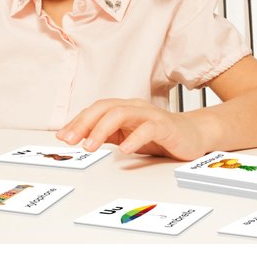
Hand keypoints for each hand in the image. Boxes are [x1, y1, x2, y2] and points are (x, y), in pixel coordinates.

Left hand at [56, 98, 207, 161]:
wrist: (194, 135)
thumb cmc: (158, 136)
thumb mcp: (127, 136)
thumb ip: (107, 136)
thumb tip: (80, 140)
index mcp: (122, 109)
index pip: (94, 110)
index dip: (76, 122)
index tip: (61, 136)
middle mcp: (133, 107)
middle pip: (103, 108)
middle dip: (83, 123)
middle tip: (70, 141)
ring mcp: (149, 114)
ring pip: (120, 114)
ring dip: (101, 130)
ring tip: (90, 146)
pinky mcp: (165, 126)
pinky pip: (147, 129)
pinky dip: (134, 138)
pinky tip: (124, 150)